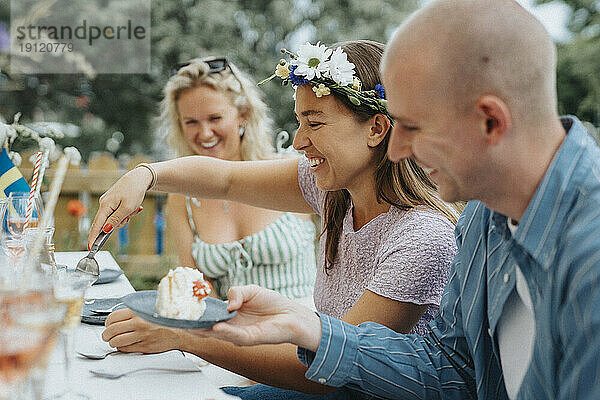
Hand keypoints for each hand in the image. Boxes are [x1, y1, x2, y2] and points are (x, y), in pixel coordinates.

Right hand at [88, 167, 150, 248]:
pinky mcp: (114, 201)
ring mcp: (108, 202)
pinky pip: (119, 212)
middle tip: (130, 214)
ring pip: (115, 218)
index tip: (91, 248)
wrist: (140, 177)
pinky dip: (127, 212)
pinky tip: (135, 206)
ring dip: (126, 216)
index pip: (97, 225)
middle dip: (120, 222)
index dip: (94, 237)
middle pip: (108, 222)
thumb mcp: (127, 208)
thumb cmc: (134, 191)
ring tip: (134, 207)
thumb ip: (115, 220)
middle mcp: (104, 204)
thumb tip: (105, 230)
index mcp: (105, 206)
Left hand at [102, 309, 184, 352]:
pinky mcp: (144, 346)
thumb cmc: (163, 322)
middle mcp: (139, 323)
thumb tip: (117, 317)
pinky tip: (124, 345)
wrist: (178, 332)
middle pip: (112, 330)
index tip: (108, 325)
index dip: (107, 322)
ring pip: (116, 341)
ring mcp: (141, 336)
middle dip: (106, 334)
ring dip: (112, 342)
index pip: (113, 317)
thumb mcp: (148, 310)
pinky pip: (125, 349)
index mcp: (138, 312)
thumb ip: (133, 312)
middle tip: (107, 336)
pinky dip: (121, 348)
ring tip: (114, 341)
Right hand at [191, 285, 321, 350]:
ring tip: (190, 325)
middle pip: (207, 327)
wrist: (292, 314)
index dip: (194, 311)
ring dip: (204, 330)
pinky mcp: (250, 339)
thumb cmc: (272, 303)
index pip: (207, 314)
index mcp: (228, 314)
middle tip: (175, 320)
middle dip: (191, 325)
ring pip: (217, 333)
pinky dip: (225, 332)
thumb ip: (236, 292)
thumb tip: (228, 304)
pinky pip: (235, 335)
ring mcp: (239, 334)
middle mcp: (230, 326)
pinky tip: (217, 327)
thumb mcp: (250, 290)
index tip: (179, 307)